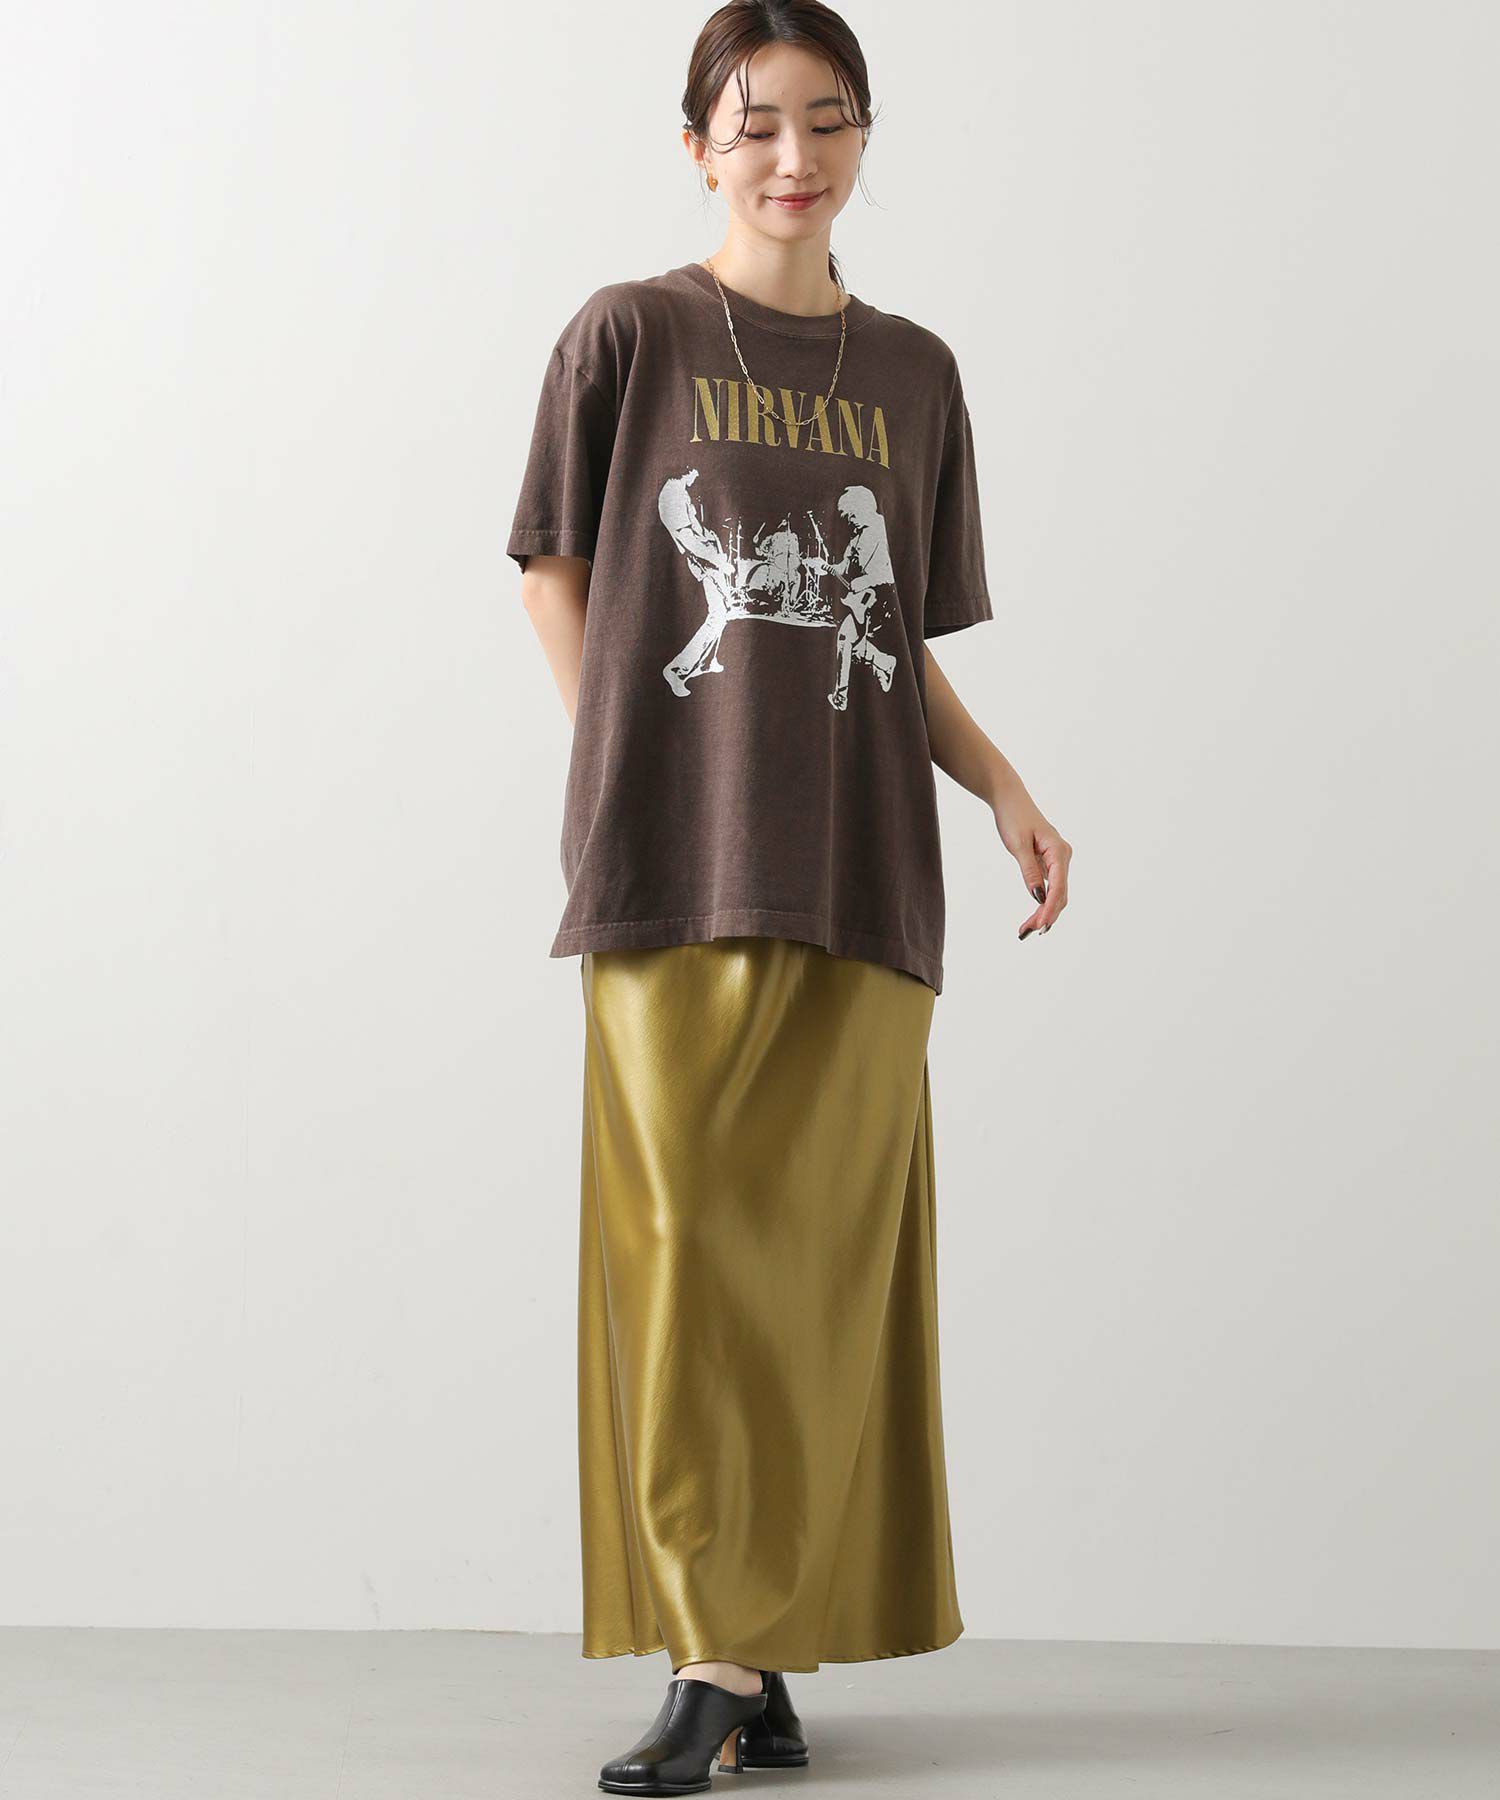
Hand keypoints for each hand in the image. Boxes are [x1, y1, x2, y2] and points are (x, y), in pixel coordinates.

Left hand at [992, 784, 1071, 938]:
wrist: (1010, 800)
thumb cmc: (1014, 817)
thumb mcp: (1017, 845)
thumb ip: (1029, 871)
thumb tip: (1038, 897)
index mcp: (1058, 851)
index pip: (1058, 887)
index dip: (1049, 909)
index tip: (1039, 926)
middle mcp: (1063, 857)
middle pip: (1060, 894)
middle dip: (1046, 915)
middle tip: (1026, 932)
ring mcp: (1058, 861)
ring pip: (1056, 894)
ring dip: (1044, 913)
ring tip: (1026, 930)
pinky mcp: (1049, 864)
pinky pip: (1050, 888)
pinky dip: (1042, 903)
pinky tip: (1033, 917)